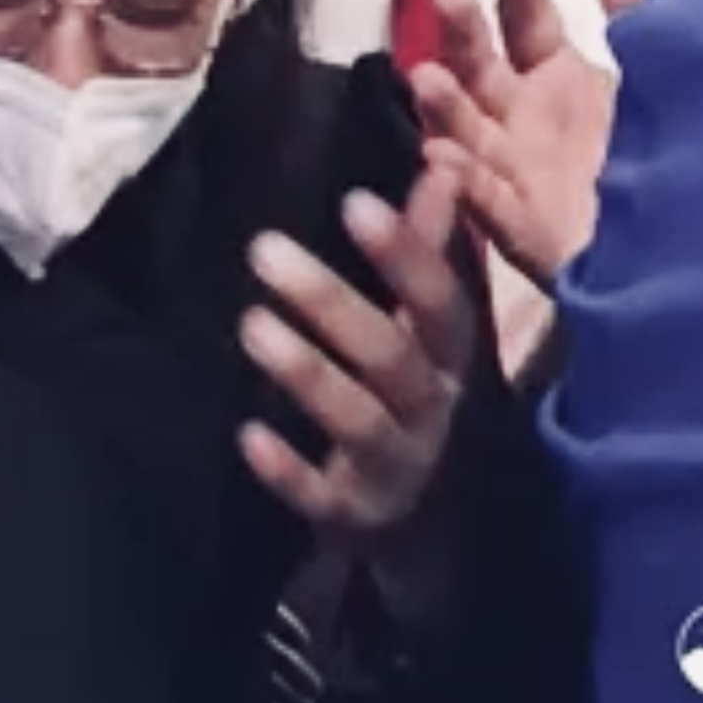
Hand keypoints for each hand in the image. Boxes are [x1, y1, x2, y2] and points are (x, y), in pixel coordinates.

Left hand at [238, 166, 474, 550]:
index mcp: (455, 358)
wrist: (445, 535)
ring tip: (250, 323)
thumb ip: (435, 254)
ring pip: (359, 420)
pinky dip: (288, 470)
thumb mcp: (440, 335)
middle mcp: (435, 410)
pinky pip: (323, 496)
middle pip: (391, 355)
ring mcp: (399, 468)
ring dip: (307, 372)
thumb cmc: (431, 403)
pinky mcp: (358, 517)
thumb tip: (440, 166)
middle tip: (262, 248)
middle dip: (330, 302)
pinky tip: (247, 436)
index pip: (439, 301)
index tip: (355, 203)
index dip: (406, 254)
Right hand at [408, 0, 650, 287]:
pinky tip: (441, 158)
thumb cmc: (668, 156)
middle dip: (459, 30)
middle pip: (480, 68)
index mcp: (556, 82)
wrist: (699, 256)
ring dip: (443, 105)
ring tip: (425, 76)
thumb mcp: (650, 68)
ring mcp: (519, 175)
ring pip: (468, 133)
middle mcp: (526, 123)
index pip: (526, 20)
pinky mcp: (527, 230)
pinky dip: (463, 182)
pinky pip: (487, 205)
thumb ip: (630, 3)